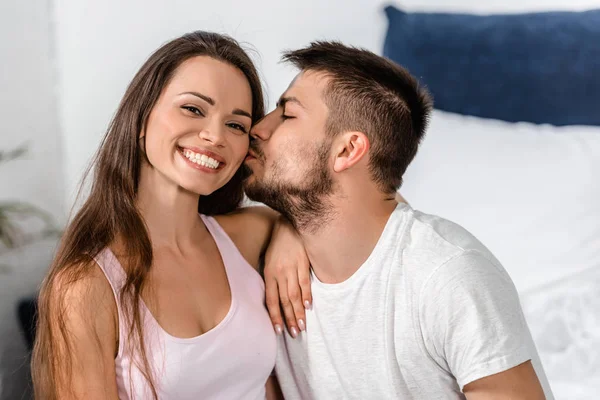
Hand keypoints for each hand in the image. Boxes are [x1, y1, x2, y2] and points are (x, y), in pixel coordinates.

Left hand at [264, 216, 311, 337]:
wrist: (288, 225)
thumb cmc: (278, 245)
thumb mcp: (269, 261)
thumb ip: (273, 279)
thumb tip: (276, 299)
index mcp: (269, 274)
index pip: (271, 300)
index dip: (275, 316)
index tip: (279, 330)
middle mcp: (280, 273)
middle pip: (284, 301)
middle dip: (289, 319)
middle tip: (294, 334)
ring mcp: (292, 268)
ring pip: (294, 295)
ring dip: (298, 313)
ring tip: (302, 326)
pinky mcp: (303, 263)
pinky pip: (305, 282)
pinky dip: (307, 295)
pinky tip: (308, 307)